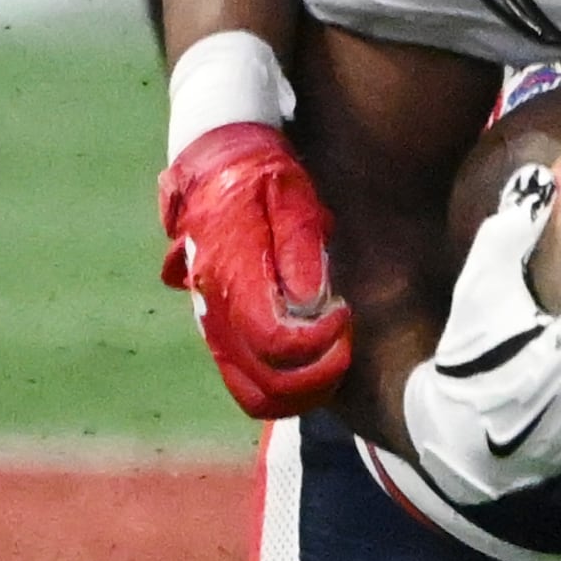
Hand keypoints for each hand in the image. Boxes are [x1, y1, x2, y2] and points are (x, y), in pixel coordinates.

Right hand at [159, 121, 350, 416]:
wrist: (218, 166)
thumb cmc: (261, 177)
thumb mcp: (290, 194)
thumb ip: (301, 245)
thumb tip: (312, 301)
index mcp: (231, 274)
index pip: (273, 341)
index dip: (318, 343)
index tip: (345, 312)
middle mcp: (215, 310)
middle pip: (263, 386)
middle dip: (317, 378)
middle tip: (346, 340)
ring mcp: (214, 326)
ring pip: (254, 394)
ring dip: (303, 391)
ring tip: (335, 351)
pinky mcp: (221, 332)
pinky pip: (248, 382)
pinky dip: (286, 386)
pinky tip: (316, 353)